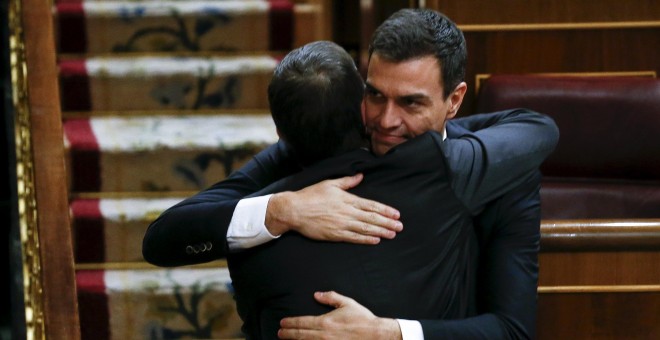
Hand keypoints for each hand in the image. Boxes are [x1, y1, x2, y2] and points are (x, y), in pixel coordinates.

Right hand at [266, 174, 402, 243]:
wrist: (294, 210)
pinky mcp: (334, 234)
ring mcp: (341, 224)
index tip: (396, 214)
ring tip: (392, 234)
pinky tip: (376, 240)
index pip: (371, 205)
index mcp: (347, 199)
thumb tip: (360, 176)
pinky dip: (366, 239)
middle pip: (371, 218)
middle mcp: (347, 212)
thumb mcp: (329, 183)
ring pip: (365, 229)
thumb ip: (347, 181)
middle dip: (387, 222)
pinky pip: (354, 238)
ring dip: (380, 231)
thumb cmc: (310, 195)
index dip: (385, 210)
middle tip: (400, 227)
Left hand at [278, 291, 401, 339]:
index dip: (291, 323)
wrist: (376, 335)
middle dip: (288, 334)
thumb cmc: (362, 319)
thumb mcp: (347, 303)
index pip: (302, 322)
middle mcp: (324, 335)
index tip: (282, 323)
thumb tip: (317, 294)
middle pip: (301, 335)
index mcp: (326, 322)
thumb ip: (331, 297)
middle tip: (280, 333)